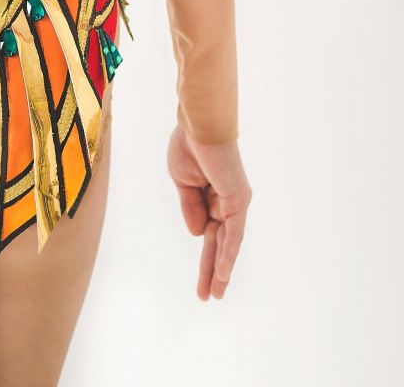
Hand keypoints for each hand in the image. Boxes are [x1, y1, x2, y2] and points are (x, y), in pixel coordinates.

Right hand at [167, 124, 250, 300]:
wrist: (197, 124)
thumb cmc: (188, 146)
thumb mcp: (182, 182)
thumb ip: (191, 209)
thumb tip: (198, 235)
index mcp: (213, 198)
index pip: (209, 234)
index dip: (204, 257)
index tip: (200, 280)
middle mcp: (228, 203)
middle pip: (219, 244)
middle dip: (212, 271)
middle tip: (208, 297)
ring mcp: (235, 203)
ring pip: (226, 244)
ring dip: (220, 269)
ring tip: (214, 294)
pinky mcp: (238, 200)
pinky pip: (232, 232)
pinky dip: (228, 253)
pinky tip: (222, 272)